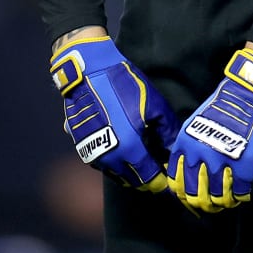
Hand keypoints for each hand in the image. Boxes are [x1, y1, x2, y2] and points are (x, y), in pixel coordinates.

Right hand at [49, 31, 176, 191]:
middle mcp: (108, 157)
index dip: (160, 181)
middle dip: (145, 178)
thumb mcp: (155, 105)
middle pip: (131, 180)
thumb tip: (173, 149)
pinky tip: (118, 147)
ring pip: (113, 173)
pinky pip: (99, 161)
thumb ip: (168, 132)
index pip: (149, 180)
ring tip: (137, 158)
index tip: (167, 177)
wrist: (88, 71)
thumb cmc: (124, 86)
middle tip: (154, 168)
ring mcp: (90, 151)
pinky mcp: (78, 143)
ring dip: (126, 170)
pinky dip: (111, 160)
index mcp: (130, 149)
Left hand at [166, 47, 252, 212]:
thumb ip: (188, 148)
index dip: (184, 195)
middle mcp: (201, 155)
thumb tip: (185, 174)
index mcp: (185, 144)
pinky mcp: (245, 164)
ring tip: (228, 200)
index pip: (177, 183)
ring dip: (223, 202)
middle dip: (202, 204)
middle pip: (196, 195)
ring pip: (219, 197)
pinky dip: (241, 196)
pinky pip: (241, 191)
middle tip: (210, 204)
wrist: (248, 92)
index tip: (191, 198)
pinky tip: (242, 192)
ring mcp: (223, 161)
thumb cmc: (222, 107)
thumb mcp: (194, 124)